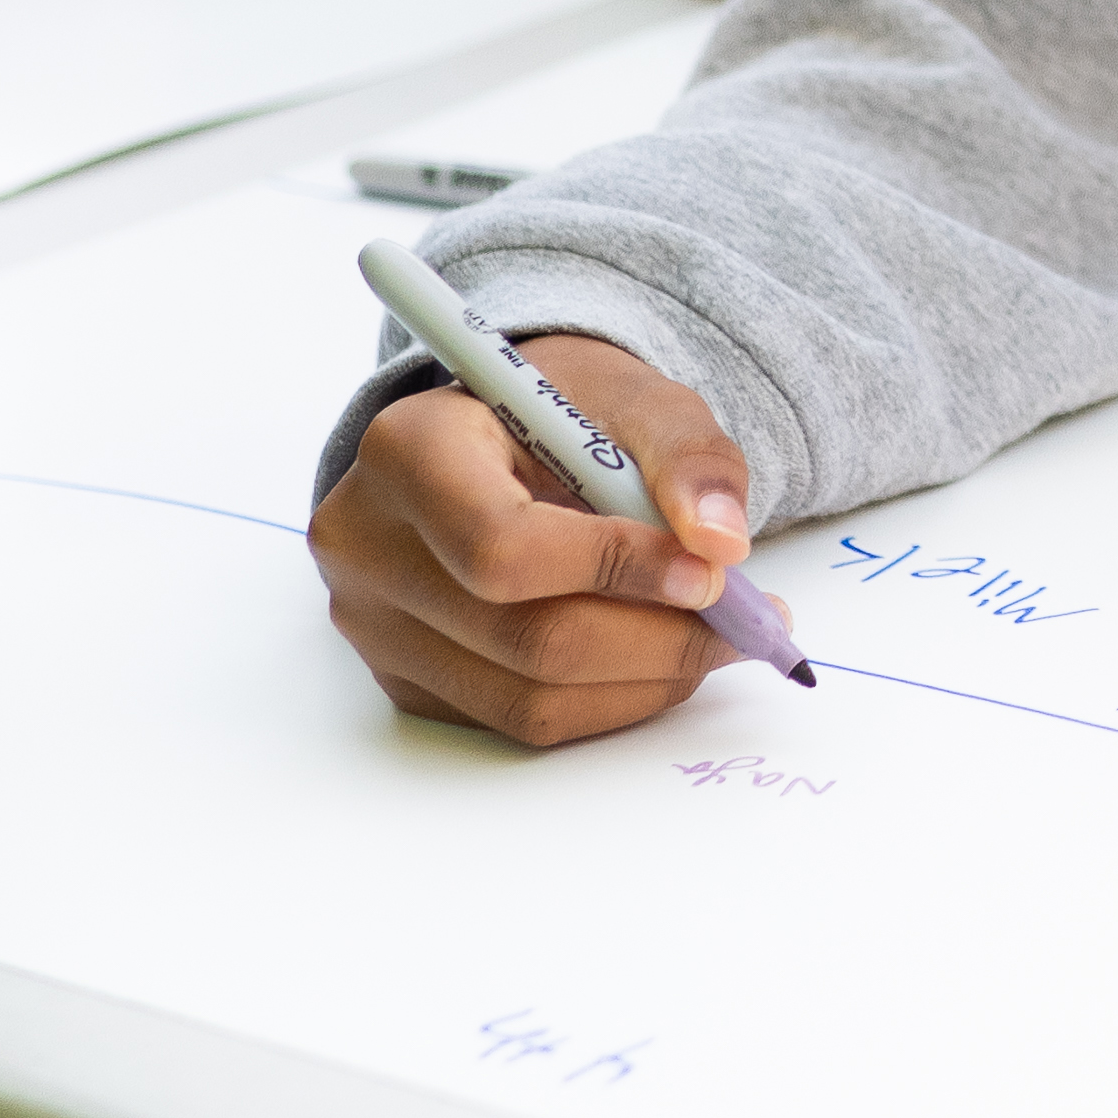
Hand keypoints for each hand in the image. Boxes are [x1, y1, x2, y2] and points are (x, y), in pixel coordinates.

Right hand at [311, 333, 758, 745]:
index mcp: (407, 452)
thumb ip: (687, 456)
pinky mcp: (406, 681)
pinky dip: (607, 702)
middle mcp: (369, 547)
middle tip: (748, 623)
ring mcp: (377, 627)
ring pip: (527, 698)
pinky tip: (656, 656)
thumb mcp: (636, 396)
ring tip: (718, 642)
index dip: (616, 570)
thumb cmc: (564, 411)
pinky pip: (518, 721)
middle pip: (524, 638)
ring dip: (646, 681)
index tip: (711, 574)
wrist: (501, 439)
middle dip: (657, 640)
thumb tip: (721, 542)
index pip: (502, 546)